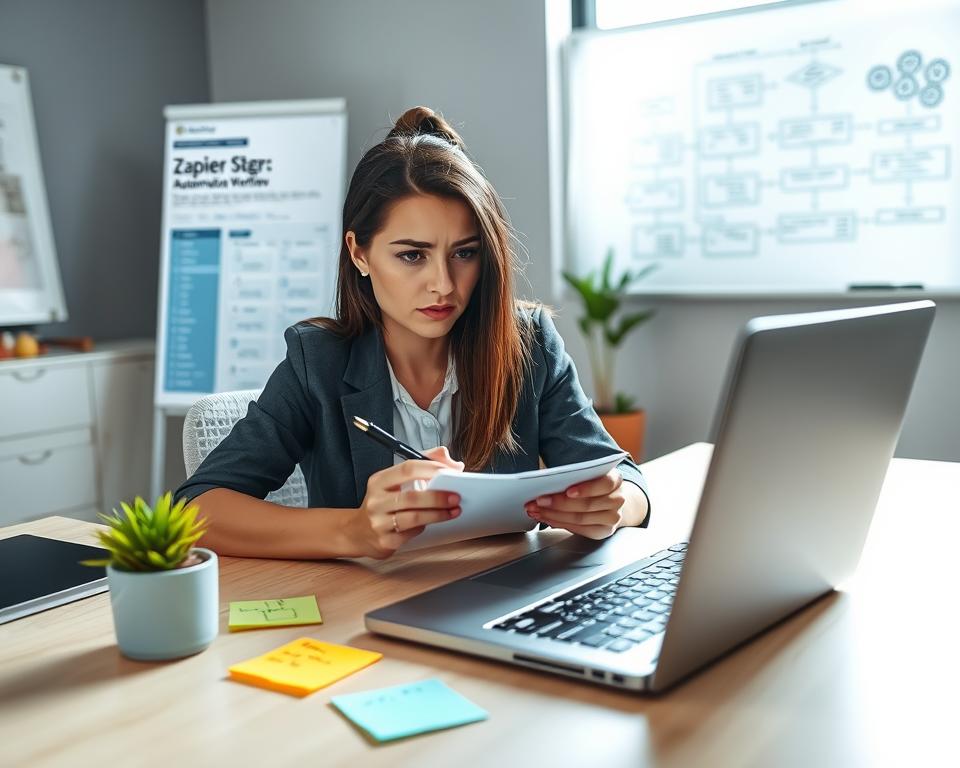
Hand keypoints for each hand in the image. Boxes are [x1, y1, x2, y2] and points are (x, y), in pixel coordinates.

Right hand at [348, 446, 463, 557]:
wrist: (357, 532)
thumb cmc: (382, 503)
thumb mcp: (394, 480)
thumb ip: (422, 464)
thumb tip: (450, 460)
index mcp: (379, 481)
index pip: (408, 469)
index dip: (432, 468)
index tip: (451, 471)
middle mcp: (376, 501)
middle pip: (412, 496)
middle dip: (438, 497)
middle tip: (455, 496)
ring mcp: (379, 522)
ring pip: (413, 517)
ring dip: (438, 514)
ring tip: (453, 511)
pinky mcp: (385, 541)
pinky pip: (410, 534)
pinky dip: (424, 528)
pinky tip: (431, 523)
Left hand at [525, 468, 625, 539]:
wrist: (610, 499)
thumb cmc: (594, 484)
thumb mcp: (589, 474)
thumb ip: (575, 476)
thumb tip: (547, 481)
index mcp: (615, 479)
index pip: (604, 484)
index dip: (585, 488)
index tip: (568, 491)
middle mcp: (617, 499)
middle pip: (587, 504)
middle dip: (559, 503)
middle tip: (539, 501)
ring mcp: (612, 517)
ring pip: (580, 518)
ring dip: (554, 515)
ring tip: (537, 510)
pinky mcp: (604, 531)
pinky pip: (579, 529)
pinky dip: (559, 523)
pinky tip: (547, 518)